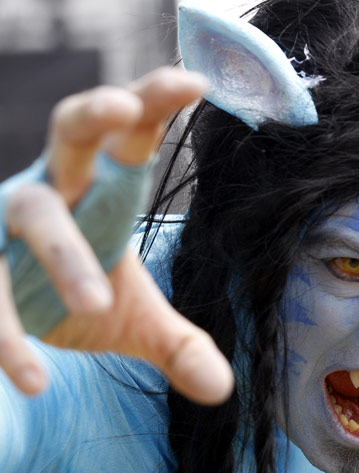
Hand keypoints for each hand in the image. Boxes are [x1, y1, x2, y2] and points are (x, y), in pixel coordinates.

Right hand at [0, 68, 233, 404]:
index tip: (194, 81)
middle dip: (93, 114)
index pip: (131, 139)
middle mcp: (52, 193)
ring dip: (63, 254)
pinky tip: (31, 379)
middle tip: (120, 105)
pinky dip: (6, 334)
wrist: (11, 328)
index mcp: (98, 192)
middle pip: (70, 135)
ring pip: (33, 214)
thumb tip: (221, 390)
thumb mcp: (134, 322)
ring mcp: (4, 221)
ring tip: (95, 307)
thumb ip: (178, 347)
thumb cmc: (77, 300)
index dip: (155, 103)